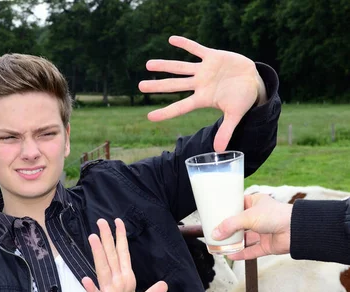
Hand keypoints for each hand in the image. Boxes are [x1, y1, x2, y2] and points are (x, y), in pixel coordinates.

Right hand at [80, 218, 167, 291]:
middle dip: (107, 239)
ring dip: (99, 255)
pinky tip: (86, 279)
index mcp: (125, 280)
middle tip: (101, 221)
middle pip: (111, 257)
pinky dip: (92, 288)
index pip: (123, 255)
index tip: (118, 222)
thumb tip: (165, 284)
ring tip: (94, 238)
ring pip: (103, 270)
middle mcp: (115, 283)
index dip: (121, 239)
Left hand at [138, 36, 266, 151]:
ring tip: (148, 65)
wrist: (253, 82)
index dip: (166, 112)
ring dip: (165, 65)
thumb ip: (225, 131)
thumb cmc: (242, 100)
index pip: (180, 107)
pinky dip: (185, 44)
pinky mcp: (213, 57)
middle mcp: (200, 85)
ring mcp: (204, 70)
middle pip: (174, 85)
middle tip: (140, 86)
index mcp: (203, 99)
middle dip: (158, 86)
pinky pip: (196, 49)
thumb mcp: (235, 115)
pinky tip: (171, 40)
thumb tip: (219, 151)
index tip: (150, 117)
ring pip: (180, 67)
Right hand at [211, 193, 292, 259]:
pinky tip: (230, 256)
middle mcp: (259, 217)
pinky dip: (241, 254)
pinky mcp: (267, 245)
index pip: (239, 205)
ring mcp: (263, 232)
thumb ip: (230, 225)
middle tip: (214, 233)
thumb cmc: (275, 215)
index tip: (215, 214)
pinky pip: (251, 251)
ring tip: (219, 247)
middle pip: (239, 224)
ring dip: (233, 243)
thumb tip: (215, 234)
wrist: (295, 229)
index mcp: (256, 203)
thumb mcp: (247, 216)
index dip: (228, 209)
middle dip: (228, 230)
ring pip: (245, 239)